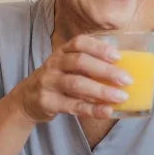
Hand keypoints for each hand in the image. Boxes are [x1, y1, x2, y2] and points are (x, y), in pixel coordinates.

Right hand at [13, 34, 131, 121]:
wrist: (26, 99)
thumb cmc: (56, 81)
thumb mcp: (67, 67)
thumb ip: (89, 66)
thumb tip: (123, 71)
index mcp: (62, 52)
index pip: (79, 43)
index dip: (99, 48)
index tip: (118, 56)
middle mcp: (54, 64)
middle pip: (80, 62)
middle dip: (105, 70)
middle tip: (126, 79)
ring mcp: (49, 82)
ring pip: (76, 84)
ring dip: (101, 90)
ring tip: (121, 97)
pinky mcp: (47, 102)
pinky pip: (72, 105)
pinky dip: (92, 109)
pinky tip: (107, 111)